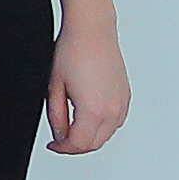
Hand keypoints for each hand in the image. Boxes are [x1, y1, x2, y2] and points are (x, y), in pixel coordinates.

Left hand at [47, 23, 130, 155]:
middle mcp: (113, 110)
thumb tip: (59, 134)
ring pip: (107, 134)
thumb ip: (56, 115)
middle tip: (59, 140)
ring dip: (90, 137)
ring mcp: (122, 103)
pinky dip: (102, 126)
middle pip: (95, 143)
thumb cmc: (73, 52)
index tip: (53, 146)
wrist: (92, 30)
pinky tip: (87, 118)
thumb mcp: (54, 87)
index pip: (79, 144)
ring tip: (70, 128)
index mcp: (94, 110)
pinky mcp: (126, 96)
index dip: (63, 148)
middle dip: (75, 146)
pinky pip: (115, 122)